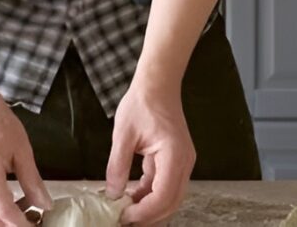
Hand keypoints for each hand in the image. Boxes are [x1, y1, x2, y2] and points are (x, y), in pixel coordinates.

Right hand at [0, 90, 51, 225]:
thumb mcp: (21, 148)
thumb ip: (32, 179)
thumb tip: (44, 204)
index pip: (2, 209)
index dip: (20, 223)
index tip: (35, 226)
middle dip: (9, 226)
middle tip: (31, 221)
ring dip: (2, 218)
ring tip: (25, 209)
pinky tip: (12, 198)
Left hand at [105, 79, 194, 224]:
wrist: (157, 83)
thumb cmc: (142, 103)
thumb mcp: (123, 134)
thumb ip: (117, 166)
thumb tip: (112, 194)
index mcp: (174, 155)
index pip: (163, 196)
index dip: (144, 212)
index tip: (124, 216)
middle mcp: (184, 162)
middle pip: (171, 202)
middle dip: (149, 216)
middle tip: (124, 219)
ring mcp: (183, 162)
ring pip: (171, 197)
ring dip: (150, 207)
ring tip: (125, 210)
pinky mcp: (177, 161)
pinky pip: (166, 185)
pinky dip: (151, 194)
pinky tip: (132, 194)